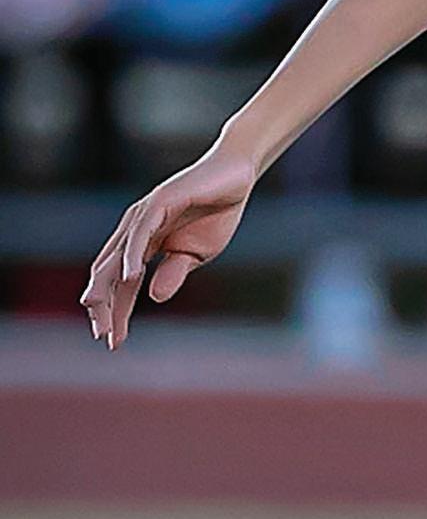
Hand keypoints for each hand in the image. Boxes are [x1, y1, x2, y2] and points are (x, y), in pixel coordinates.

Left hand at [81, 141, 260, 349]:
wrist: (235, 177)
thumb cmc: (215, 213)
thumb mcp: (196, 253)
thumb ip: (173, 273)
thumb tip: (154, 297)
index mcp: (141, 245)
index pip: (121, 284)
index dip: (117, 311)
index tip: (113, 342)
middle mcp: (133, 231)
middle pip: (107, 273)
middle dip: (103, 305)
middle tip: (102, 334)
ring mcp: (142, 216)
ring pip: (115, 256)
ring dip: (106, 286)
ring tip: (99, 311)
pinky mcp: (158, 203)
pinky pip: (140, 234)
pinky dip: (131, 256)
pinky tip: (129, 277)